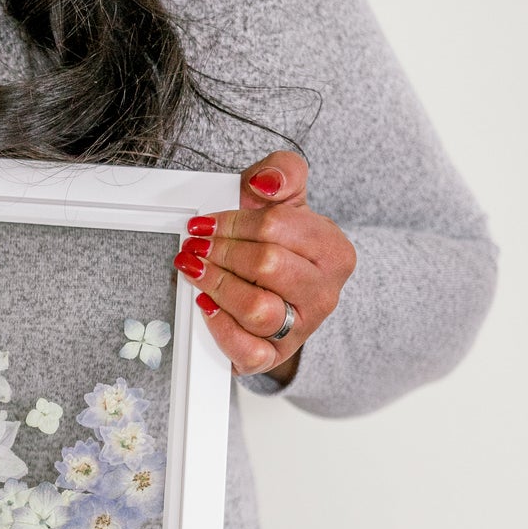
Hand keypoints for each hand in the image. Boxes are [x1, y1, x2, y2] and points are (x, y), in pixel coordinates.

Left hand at [179, 151, 356, 382]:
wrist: (276, 290)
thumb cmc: (277, 243)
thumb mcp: (284, 198)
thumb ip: (283, 172)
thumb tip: (267, 182)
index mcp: (333, 250)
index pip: (276, 227)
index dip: (230, 223)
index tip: (203, 224)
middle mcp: (325, 292)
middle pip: (266, 265)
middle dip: (220, 253)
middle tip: (194, 248)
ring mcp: (303, 327)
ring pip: (257, 309)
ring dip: (216, 287)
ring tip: (196, 272)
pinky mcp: (276, 356)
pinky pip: (250, 352)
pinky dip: (222, 330)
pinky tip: (206, 308)